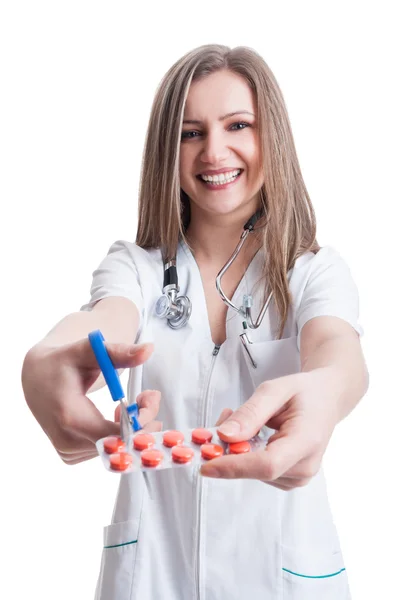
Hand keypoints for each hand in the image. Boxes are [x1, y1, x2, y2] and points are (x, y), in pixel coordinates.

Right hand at [22, 339, 160, 464]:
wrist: (37, 378)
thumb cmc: (64, 362)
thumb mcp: (89, 351)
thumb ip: (118, 352)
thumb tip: (148, 349)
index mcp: (69, 417)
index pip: (116, 435)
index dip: (140, 421)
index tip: (151, 398)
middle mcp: (67, 441)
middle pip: (120, 444)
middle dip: (143, 422)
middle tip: (151, 396)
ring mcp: (68, 452)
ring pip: (116, 448)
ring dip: (132, 427)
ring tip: (134, 401)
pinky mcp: (71, 456)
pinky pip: (106, 450)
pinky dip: (119, 434)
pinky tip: (116, 415)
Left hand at [200, 370, 338, 489]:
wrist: (327, 399)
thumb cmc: (304, 392)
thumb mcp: (275, 390)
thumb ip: (251, 413)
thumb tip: (225, 435)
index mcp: (307, 441)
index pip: (267, 465)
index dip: (234, 467)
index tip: (205, 464)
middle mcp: (305, 466)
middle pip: (256, 470)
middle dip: (228, 450)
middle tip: (219, 420)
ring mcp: (298, 476)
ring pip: (252, 471)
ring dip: (236, 449)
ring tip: (239, 418)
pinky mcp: (289, 479)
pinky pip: (257, 472)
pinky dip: (244, 454)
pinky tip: (248, 433)